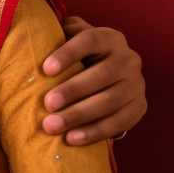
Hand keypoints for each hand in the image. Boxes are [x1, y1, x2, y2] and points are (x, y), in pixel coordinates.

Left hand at [41, 16, 146, 145]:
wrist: (106, 79)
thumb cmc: (78, 58)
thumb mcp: (70, 41)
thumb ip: (57, 34)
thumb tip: (34, 34)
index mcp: (109, 38)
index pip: (90, 40)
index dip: (68, 53)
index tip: (45, 69)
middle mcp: (128, 59)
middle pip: (102, 74)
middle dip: (73, 90)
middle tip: (47, 104)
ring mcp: (136, 84)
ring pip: (110, 101)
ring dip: (80, 115)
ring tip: (52, 126)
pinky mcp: (139, 107)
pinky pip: (119, 122)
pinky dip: (95, 132)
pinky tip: (72, 139)